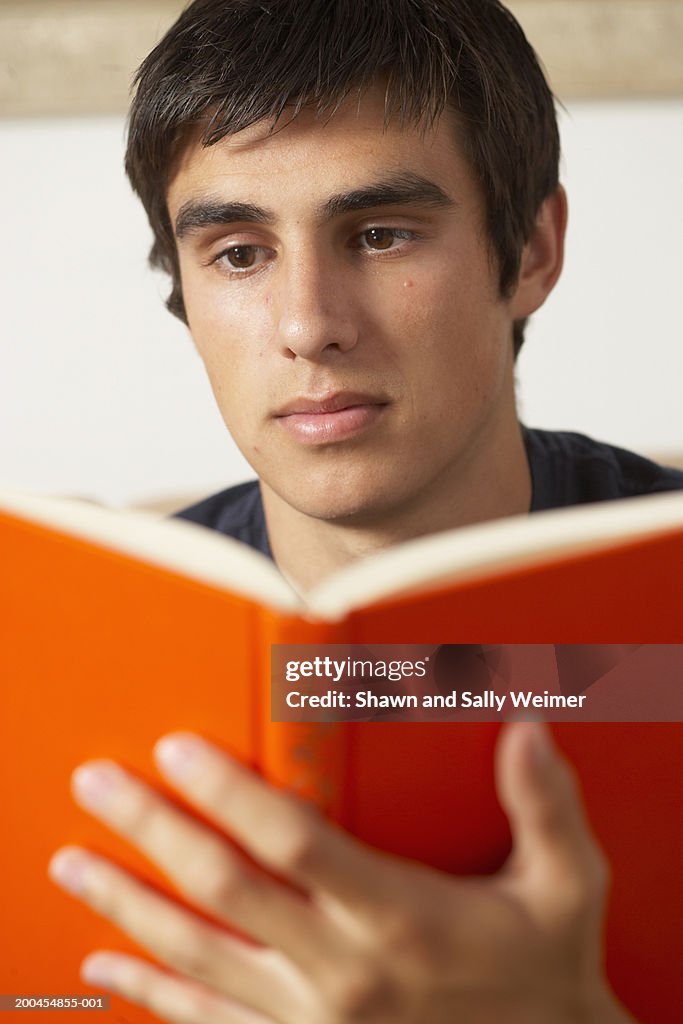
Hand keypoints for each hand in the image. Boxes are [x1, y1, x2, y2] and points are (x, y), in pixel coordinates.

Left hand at [49, 722, 634, 1022]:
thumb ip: (546, 805)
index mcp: (399, 913)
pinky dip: (148, 989)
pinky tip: (103, 964)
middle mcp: (342, 966)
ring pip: (197, 954)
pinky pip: (207, 1019)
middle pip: (223, 889)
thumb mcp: (568, 887)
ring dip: (126, 904)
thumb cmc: (546, 968)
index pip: (294, 842)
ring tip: (69, 862)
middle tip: (96, 783)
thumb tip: (529, 727)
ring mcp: (311, 1015)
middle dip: (152, 830)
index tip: (178, 747)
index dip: (230, 793)